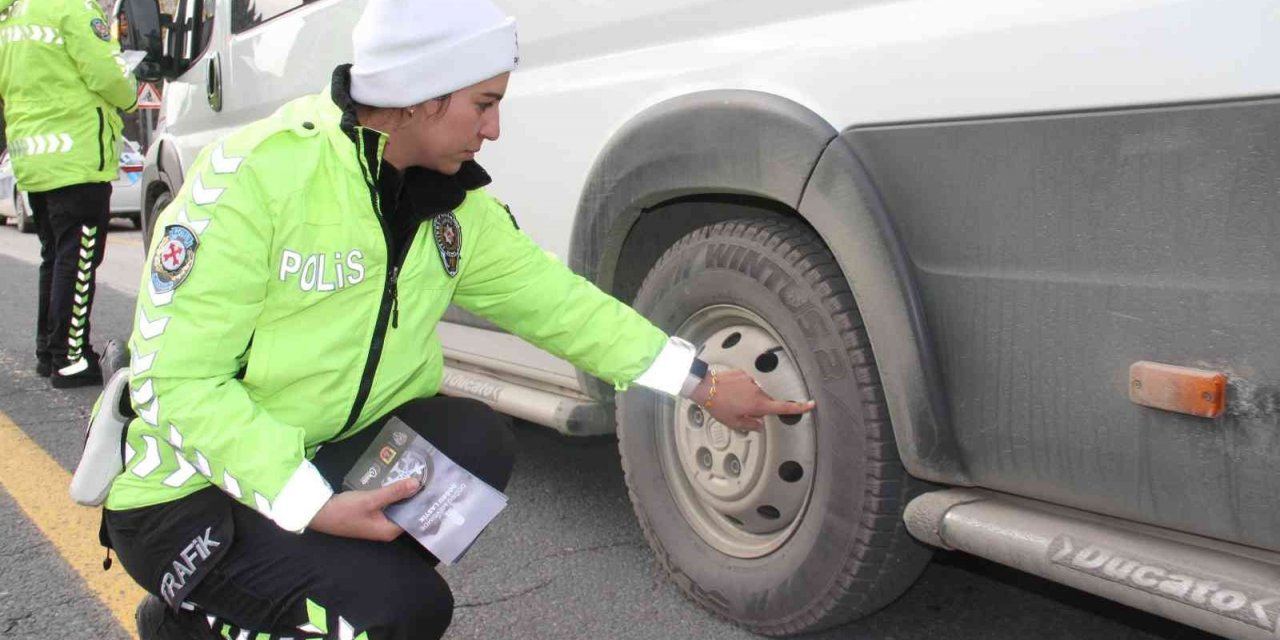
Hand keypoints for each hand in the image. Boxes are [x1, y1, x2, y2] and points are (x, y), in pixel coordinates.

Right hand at [308, 478, 419, 540]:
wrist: (317, 513)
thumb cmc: (345, 511)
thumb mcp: (371, 499)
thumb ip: (394, 492)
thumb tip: (417, 484)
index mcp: (390, 531)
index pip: (414, 518)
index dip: (425, 504)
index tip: (437, 490)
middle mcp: (386, 529)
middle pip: (407, 512)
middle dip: (417, 497)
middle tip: (430, 479)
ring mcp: (378, 522)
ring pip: (398, 507)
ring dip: (405, 494)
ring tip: (419, 476)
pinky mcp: (371, 514)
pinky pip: (388, 504)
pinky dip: (394, 494)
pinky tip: (399, 481)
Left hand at [691, 368, 814, 430]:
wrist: (706, 387)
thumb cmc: (718, 406)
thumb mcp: (734, 422)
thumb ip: (750, 425)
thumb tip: (760, 425)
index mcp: (758, 405)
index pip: (783, 407)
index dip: (798, 408)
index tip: (811, 405)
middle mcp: (758, 391)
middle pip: (766, 401)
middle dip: (758, 407)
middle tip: (741, 411)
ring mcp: (751, 381)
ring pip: (756, 392)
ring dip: (749, 397)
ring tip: (732, 400)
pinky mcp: (744, 373)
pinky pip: (748, 383)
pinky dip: (742, 388)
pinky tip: (731, 391)